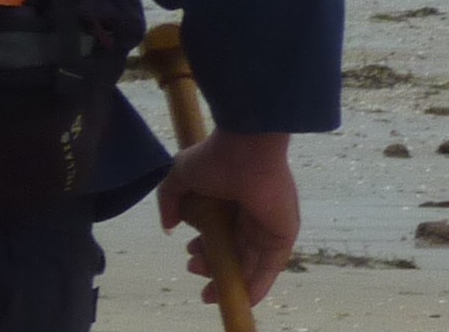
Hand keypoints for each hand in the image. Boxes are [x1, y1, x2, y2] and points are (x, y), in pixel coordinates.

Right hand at [156, 129, 298, 306]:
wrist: (247, 149)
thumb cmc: (215, 159)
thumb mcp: (181, 176)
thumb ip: (170, 200)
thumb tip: (167, 227)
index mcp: (228, 201)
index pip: (217, 233)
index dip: (203, 248)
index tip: (188, 254)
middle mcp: (247, 216)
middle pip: (231, 252)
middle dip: (211, 265)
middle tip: (193, 268)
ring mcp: (265, 229)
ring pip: (247, 264)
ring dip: (229, 281)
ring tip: (207, 290)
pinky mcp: (280, 238)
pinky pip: (268, 270)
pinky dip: (255, 287)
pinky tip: (239, 298)